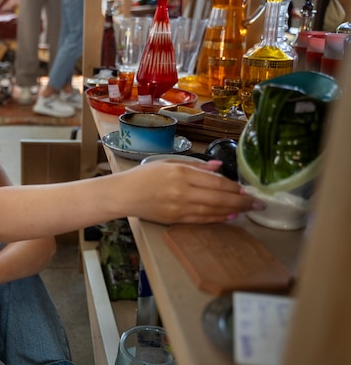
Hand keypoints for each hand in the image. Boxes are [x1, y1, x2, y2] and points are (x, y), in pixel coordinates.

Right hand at [123, 160, 263, 224]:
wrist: (123, 194)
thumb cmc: (144, 176)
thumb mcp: (168, 163)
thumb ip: (195, 166)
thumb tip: (219, 168)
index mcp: (181, 173)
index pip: (216, 182)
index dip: (234, 187)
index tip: (247, 189)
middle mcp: (182, 191)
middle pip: (220, 198)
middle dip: (242, 202)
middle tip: (259, 204)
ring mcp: (179, 208)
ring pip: (214, 211)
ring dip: (233, 211)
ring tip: (248, 210)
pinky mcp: (176, 220)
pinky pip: (202, 220)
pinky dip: (218, 218)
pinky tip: (229, 216)